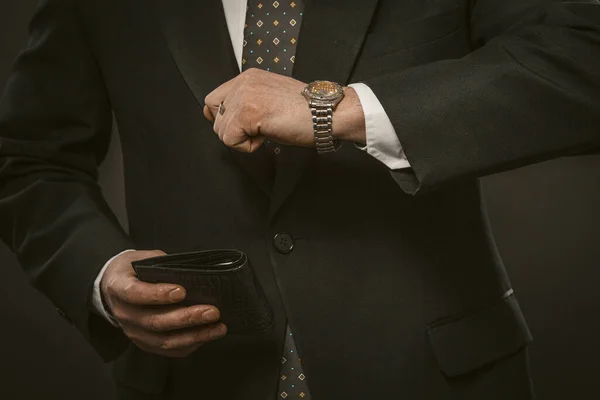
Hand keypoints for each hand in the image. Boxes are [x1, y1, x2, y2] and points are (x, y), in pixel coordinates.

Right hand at [100, 250, 226, 357]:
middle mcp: (124, 314)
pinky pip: (169, 350)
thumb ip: (163, 265)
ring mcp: (133, 332)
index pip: (135, 294)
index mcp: (118, 287)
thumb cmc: (132, 270)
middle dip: (187, 317)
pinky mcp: (144, 343)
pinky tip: (208, 335)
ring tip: (218, 328)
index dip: (158, 294)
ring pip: (165, 340)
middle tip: (212, 311)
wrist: (112, 288)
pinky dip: (190, 344)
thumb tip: (193, 274)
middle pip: (156, 321)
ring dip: (195, 335)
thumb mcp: (142, 258)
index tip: (182, 291)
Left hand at [203, 68, 365, 151]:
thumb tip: (231, 119)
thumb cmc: (306, 111)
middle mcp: (243, 83)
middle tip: (258, 131)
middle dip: (233, 131)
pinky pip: (231, 140)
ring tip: (266, 132)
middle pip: (215, 117)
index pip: (213, 99)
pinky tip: (266, 138)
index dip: (222, 118)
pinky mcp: (248, 114)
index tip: (239, 127)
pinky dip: (247, 147)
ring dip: (242, 139)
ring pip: (221, 131)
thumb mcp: (270, 98)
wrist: (326, 113)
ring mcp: (245, 97)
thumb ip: (248, 102)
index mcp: (248, 77)